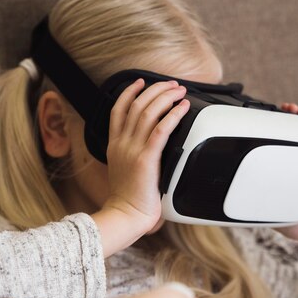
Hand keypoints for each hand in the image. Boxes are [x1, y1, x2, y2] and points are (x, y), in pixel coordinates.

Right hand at [104, 79, 188, 233]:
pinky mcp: (146, 159)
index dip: (129, 92)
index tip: (140, 82)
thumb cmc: (128, 198)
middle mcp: (121, 144)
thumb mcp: (123, 169)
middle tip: (170, 85)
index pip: (117, 110)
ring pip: (147, 112)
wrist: (126, 214)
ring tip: (178, 91)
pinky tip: (182, 108)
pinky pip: (160, 130)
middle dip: (155, 90)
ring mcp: (132, 150)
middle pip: (135, 105)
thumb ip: (132, 153)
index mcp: (114, 145)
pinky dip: (173, 115)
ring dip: (165, 98)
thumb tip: (149, 143)